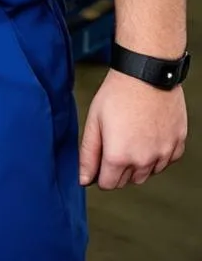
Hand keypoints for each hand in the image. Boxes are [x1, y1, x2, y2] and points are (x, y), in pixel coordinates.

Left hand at [79, 67, 187, 188]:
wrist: (146, 75)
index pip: (108, 184)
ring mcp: (163, 154)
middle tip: (113, 143)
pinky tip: (147, 135)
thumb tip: (83, 178)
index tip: (98, 161)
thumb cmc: (117, 94)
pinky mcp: (177, 145)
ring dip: (137, 164)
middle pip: (128, 181)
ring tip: (129, 137)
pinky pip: (165, 161)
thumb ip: (88, 154)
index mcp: (119, 157)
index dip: (99, 174)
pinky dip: (155, 155)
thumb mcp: (93, 121)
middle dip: (117, 169)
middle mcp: (144, 161)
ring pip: (147, 173)